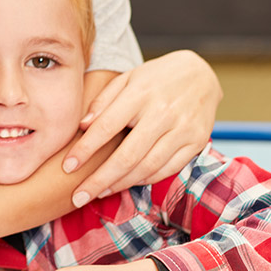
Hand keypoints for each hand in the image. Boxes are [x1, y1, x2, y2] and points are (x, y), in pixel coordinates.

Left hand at [64, 50, 221, 204]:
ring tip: (98, 193)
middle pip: (127, 155)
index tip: (67, 167)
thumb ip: (104, 101)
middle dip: (99, 180)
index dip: (85, 149)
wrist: (203, 73)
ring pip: (147, 167)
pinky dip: (145, 179)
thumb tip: (82, 125)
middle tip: (78, 197)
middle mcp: (163, 112)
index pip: (106, 126)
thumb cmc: (156, 78)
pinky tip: (126, 183)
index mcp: (140, 93)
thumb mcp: (127, 79)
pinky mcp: (197, 142)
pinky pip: (167, 169)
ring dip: (120, 184)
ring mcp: (183, 129)